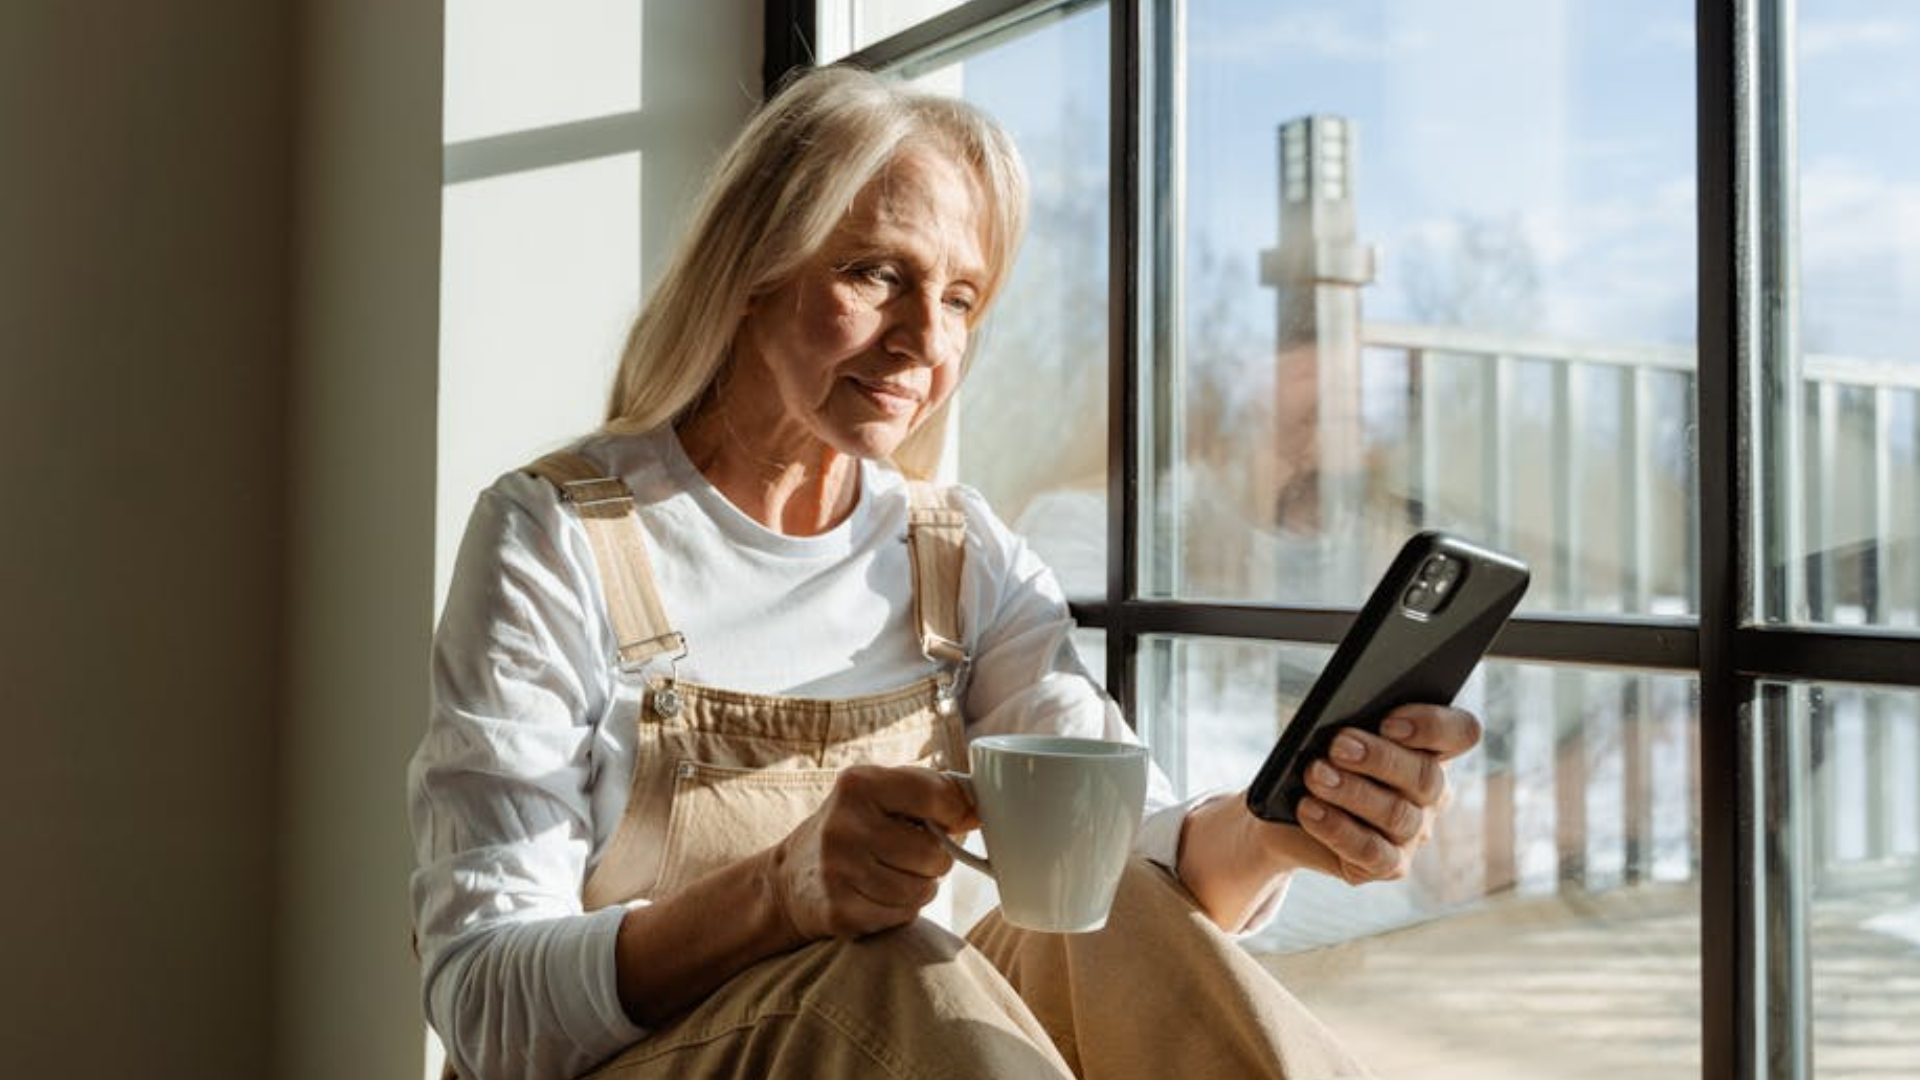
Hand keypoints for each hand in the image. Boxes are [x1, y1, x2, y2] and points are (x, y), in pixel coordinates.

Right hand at [769, 764, 977, 939]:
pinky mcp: (840, 911)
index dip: (958, 811)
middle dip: (935, 857)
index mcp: (858, 785)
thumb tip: (978, 810)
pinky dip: (900, 909)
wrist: (790, 877)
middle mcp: (845, 826)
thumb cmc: (854, 827)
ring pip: (921, 889)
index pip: (936, 795)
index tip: (956, 818)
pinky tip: (878, 894)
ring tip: (894, 874)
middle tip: (914, 853)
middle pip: (934, 852)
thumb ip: (930, 790)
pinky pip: (902, 915)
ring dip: (919, 886)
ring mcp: (839, 871)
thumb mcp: (880, 792)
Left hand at [1286, 704, 1481, 885]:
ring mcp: (1415, 833)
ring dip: (1352, 792)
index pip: (1461, 732)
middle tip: (1338, 745)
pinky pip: (1372, 851)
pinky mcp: (1390, 865)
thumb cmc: (1315, 759)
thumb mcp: (1330, 731)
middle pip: (1426, 776)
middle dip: (1379, 758)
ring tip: (1315, 774)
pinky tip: (1308, 809)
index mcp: (1429, 748)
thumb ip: (1350, 721)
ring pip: (1397, 814)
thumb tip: (1347, 726)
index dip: (1432, 725)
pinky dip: (1337, 828)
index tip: (1388, 721)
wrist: (1284, 814)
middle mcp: (1431, 793)